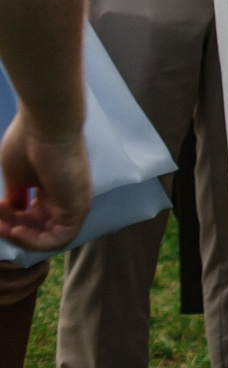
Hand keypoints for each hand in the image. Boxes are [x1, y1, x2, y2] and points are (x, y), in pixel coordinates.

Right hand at [0, 112, 88, 251]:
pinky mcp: (79, 207)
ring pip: (48, 238)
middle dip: (11, 228)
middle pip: (38, 230)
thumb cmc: (29, 143)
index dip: (11, 221)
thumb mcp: (18, 178)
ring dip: (19, 237)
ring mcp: (74, 203)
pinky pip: (61, 239)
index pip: (34, 219)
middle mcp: (66, 198)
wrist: (45, 125)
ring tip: (2, 224)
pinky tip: (16, 231)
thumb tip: (13, 212)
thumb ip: (17, 198)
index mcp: (52, 189)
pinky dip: (36, 242)